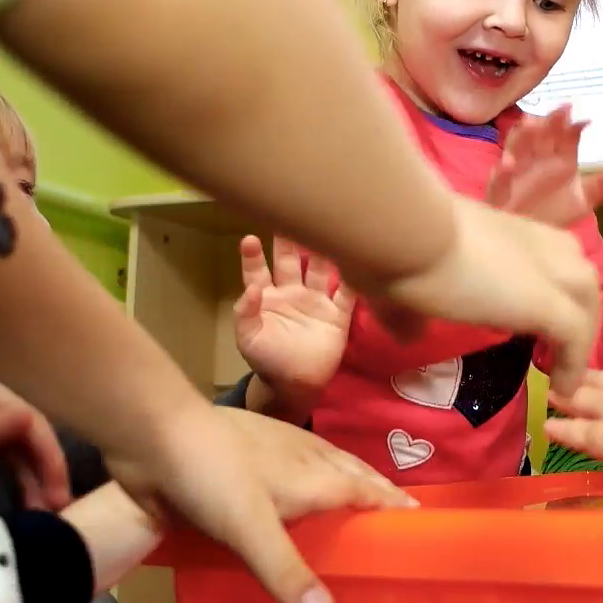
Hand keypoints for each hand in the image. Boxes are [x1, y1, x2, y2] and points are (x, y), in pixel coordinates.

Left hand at [0, 378, 72, 510]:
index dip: (50, 454)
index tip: (58, 486)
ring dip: (41, 481)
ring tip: (50, 511)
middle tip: (62, 504)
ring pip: (29, 455)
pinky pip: (16, 465)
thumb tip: (31, 418)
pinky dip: (26, 484)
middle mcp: (3, 409)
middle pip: (36, 439)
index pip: (34, 423)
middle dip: (51, 471)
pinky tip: (32, 504)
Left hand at [105, 404, 413, 602]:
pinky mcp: (233, 467)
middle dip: (371, 491)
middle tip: (392, 514)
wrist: (150, 434)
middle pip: (345, 472)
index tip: (417, 519)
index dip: (389, 503)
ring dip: (336, 485)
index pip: (364, 487)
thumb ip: (286, 569)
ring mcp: (262, 459)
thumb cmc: (210, 472)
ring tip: (349, 510)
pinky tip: (283, 508)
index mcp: (310, 471)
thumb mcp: (250, 525)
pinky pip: (278, 479)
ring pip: (314, 470)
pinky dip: (296, 491)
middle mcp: (295, 460)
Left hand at [233, 235, 351, 393]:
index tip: (249, 239)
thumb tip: (252, 288)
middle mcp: (292, 291)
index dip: (253, 255)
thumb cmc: (267, 360)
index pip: (258, 270)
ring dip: (323, 252)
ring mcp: (317, 300)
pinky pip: (348, 292)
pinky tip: (357, 259)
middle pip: (291, 260)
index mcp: (267, 297)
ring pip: (321, 269)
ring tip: (326, 228)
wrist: (296, 385)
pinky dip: (354, 278)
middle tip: (291, 217)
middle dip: (290, 240)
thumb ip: (245, 314)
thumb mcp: (248, 339)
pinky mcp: (338, 313)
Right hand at [360, 196, 602, 395]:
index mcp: (499, 229)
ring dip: (578, 333)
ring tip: (559, 371)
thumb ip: (407, 311)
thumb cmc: (392, 247)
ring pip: (586, 298)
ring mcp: (546, 269)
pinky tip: (559, 388)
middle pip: (575, 272)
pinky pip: (576, 336)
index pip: (543, 251)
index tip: (524, 316)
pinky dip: (574, 363)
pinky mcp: (548, 301)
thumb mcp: (397, 282)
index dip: (542, 283)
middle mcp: (531, 241)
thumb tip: (410, 334)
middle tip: (549, 347)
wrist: (402, 231)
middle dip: (571, 307)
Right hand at [486, 105, 602, 227]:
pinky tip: (509, 165)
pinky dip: (504, 171)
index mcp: (560, 157)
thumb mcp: (586, 199)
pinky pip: (500, 178)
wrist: (528, 236)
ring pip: (518, 147)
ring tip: (531, 125)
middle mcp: (539, 158)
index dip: (572, 126)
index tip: (583, 122)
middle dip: (550, 121)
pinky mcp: (500, 189)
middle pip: (543, 134)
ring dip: (523, 136)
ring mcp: (517, 170)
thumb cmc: (554, 212)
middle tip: (560, 110)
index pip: (566, 136)